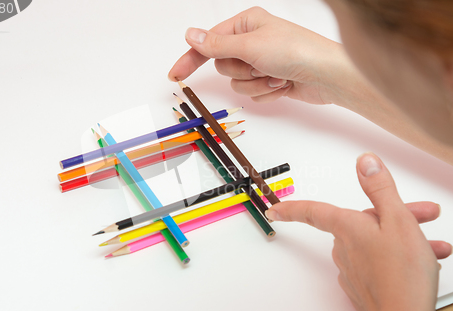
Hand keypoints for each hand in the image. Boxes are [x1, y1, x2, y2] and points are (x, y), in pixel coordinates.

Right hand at [168, 6, 350, 103]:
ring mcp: (262, 63)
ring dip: (256, 84)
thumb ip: (216, 44)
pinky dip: (267, 92)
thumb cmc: (295, 51)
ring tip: (276, 75)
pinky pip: (253, 94)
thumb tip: (191, 34)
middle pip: (223, 66)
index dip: (191, 59)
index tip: (175, 75)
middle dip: (242, 71)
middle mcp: (252, 42)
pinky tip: (283, 84)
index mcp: (246, 24)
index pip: (209, 43)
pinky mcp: (270, 80)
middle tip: (260, 65)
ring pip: (238, 83)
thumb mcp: (250, 45)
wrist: (327, 76)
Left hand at [266, 152, 451, 310]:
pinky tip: (422, 261)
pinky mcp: (363, 286)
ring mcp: (353, 268)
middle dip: (396, 216)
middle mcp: (344, 247)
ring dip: (405, 238)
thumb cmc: (402, 276)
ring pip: (376, 241)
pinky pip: (379, 262)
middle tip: (426, 215)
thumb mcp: (398, 221)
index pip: (313, 211)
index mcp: (347, 227)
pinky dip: (398, 258)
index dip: (292, 207)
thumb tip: (364, 162)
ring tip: (434, 245)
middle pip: (363, 222)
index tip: (274, 209)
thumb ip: (380, 189)